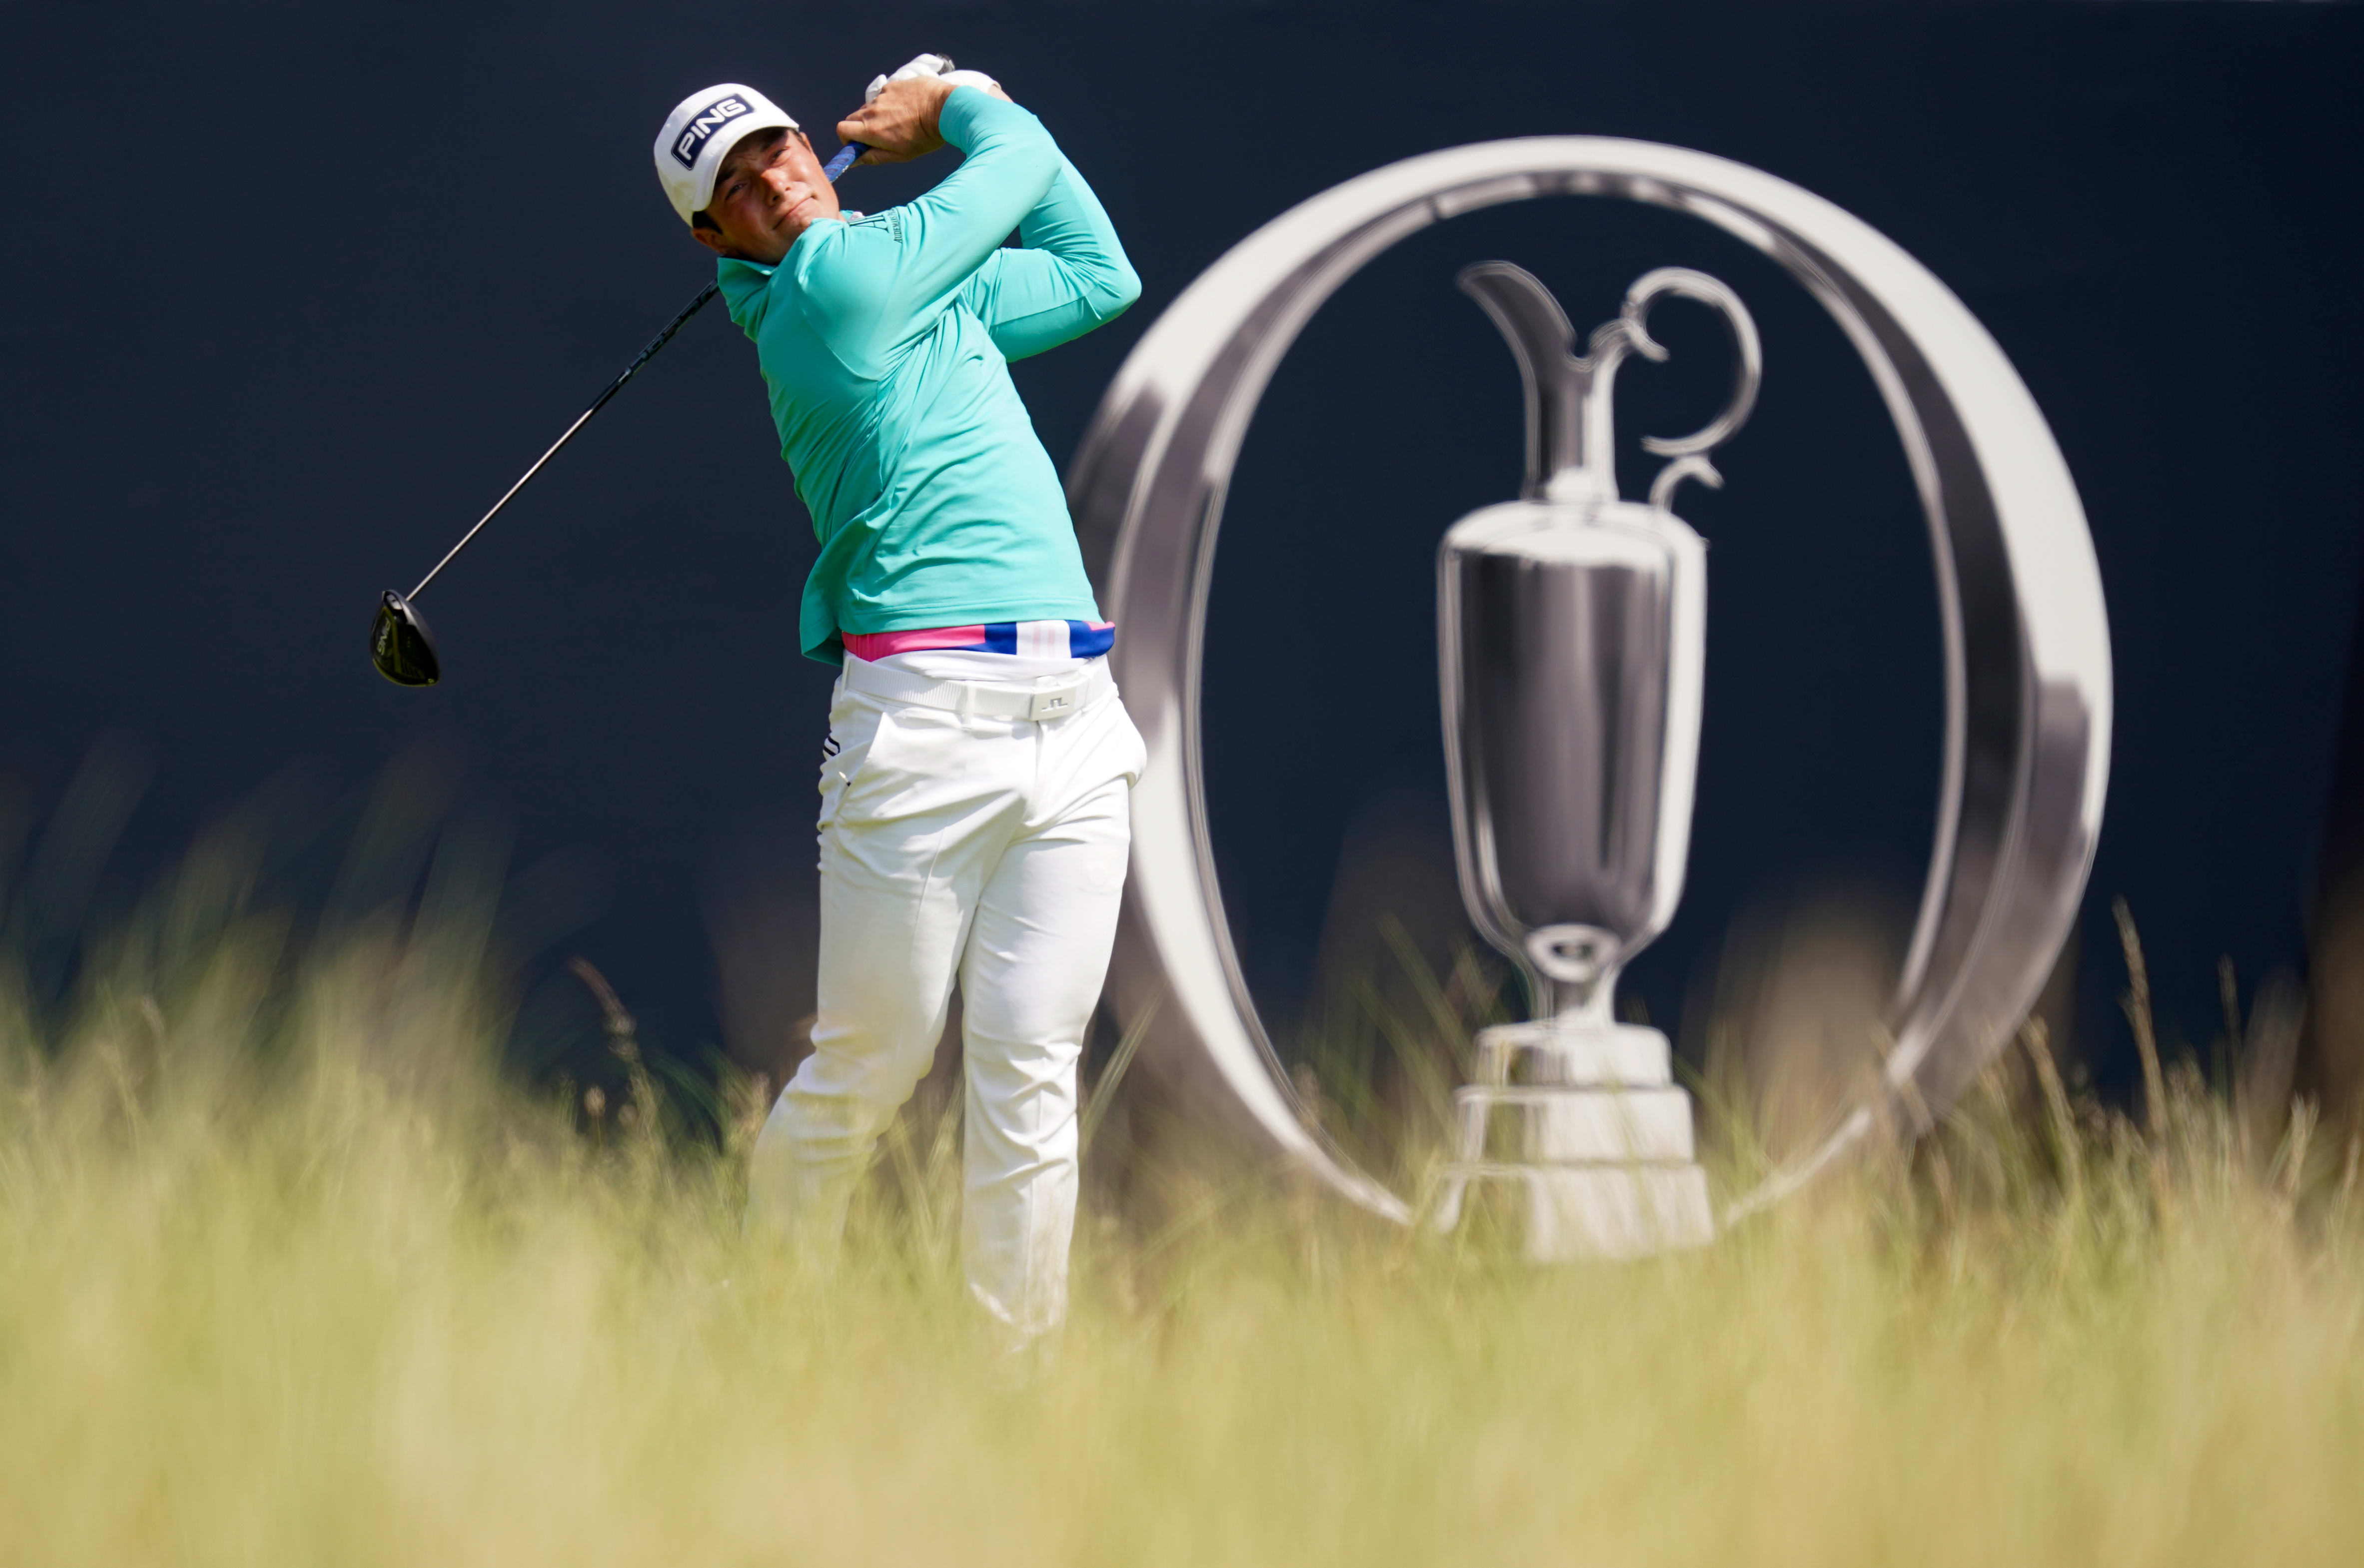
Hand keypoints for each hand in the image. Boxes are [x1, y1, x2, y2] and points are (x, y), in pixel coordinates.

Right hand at [835, 72, 1011, 164]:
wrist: (946, 109)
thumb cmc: (925, 137)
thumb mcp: (900, 154)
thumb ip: (874, 157)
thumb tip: (855, 160)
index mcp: (871, 130)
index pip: (842, 129)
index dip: (847, 138)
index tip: (859, 143)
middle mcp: (872, 110)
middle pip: (853, 117)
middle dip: (861, 127)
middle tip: (881, 135)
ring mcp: (882, 95)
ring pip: (870, 107)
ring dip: (878, 115)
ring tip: (901, 121)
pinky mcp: (893, 85)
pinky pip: (884, 95)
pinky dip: (890, 102)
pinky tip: (908, 108)